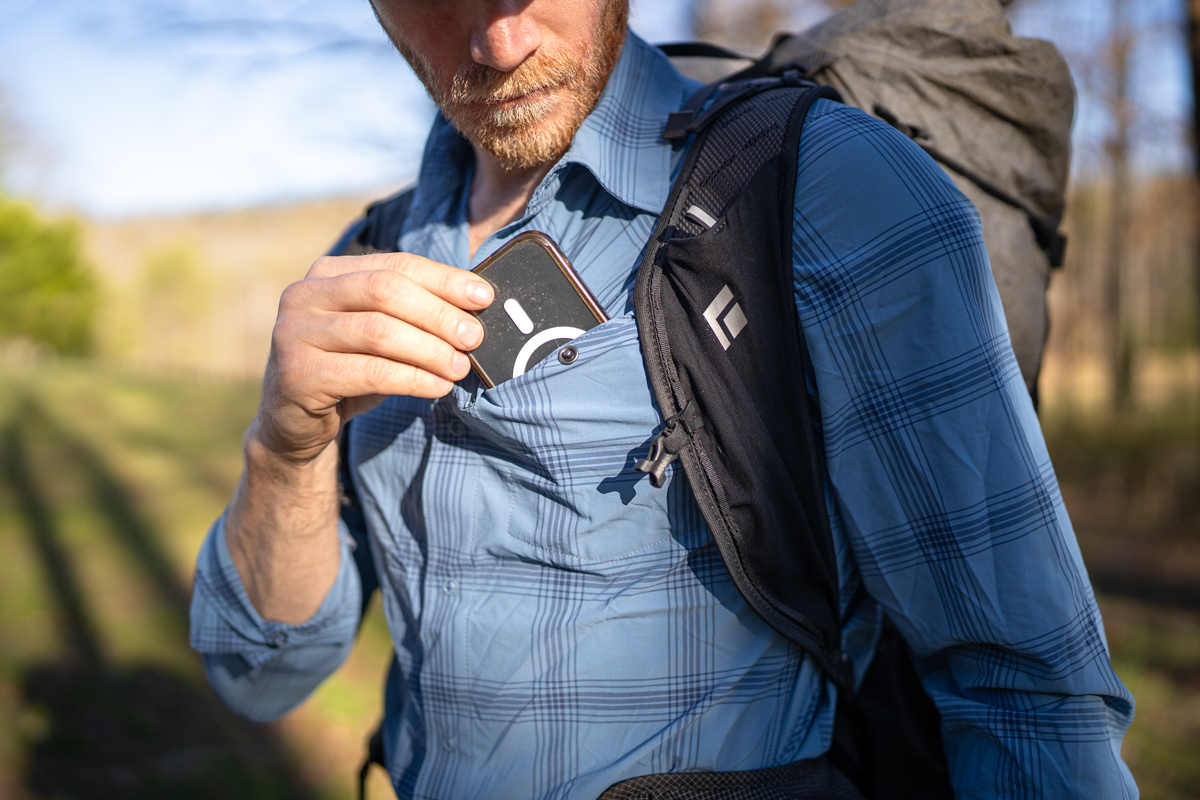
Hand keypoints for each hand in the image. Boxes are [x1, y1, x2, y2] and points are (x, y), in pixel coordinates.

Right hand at [256, 252, 493, 461]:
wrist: (296, 423)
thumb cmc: (349, 372)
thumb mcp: (379, 335)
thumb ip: (413, 315)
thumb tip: (477, 309)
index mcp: (328, 273)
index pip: (396, 265)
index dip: (444, 280)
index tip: (484, 297)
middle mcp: (304, 294)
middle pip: (386, 291)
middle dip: (438, 314)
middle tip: (475, 337)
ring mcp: (295, 333)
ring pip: (379, 332)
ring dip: (429, 350)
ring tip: (460, 367)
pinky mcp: (298, 374)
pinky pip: (369, 372)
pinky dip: (412, 379)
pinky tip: (438, 387)